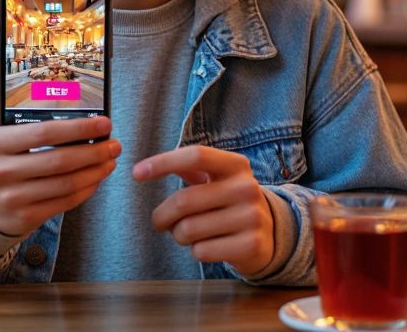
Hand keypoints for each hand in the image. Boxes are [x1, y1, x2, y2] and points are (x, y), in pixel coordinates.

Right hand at [0, 53, 120, 236]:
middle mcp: (1, 172)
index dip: (78, 129)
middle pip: (59, 161)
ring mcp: (13, 198)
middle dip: (93, 152)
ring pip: (65, 185)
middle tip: (115, 143)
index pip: (43, 133)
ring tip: (111, 159)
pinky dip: (85, 190)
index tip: (105, 123)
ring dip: (94, 172)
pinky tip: (97, 178)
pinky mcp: (25, 217)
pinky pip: (63, 203)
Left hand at [133, 145, 274, 275]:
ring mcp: (251, 217)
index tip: (137, 173)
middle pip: (184, 200)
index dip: (163, 162)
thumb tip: (147, 167)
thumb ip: (189, 168)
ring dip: (178, 235)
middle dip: (162, 215)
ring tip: (188, 234)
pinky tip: (209, 245)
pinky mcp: (250, 244)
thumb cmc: (230, 202)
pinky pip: (201, 251)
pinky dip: (196, 251)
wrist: (270, 234)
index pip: (196, 156)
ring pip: (188, 229)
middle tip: (159, 222)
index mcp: (236, 165)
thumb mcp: (218, 179)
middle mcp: (246, 188)